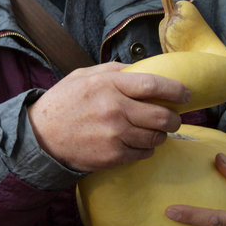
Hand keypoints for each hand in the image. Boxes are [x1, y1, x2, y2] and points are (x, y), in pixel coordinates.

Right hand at [27, 62, 188, 171]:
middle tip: (173, 118)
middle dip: (174, 119)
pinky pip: (143, 154)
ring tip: (152, 131)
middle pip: (162, 116)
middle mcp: (114, 109)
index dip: (175, 90)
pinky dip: (145, 149)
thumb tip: (143, 69)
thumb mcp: (83, 76)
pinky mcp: (112, 156)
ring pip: (156, 138)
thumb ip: (114, 70)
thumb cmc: (63, 103)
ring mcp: (114, 135)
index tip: (185, 94)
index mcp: (107, 85)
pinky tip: (135, 143)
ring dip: (160, 135)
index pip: (153, 85)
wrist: (39, 136)